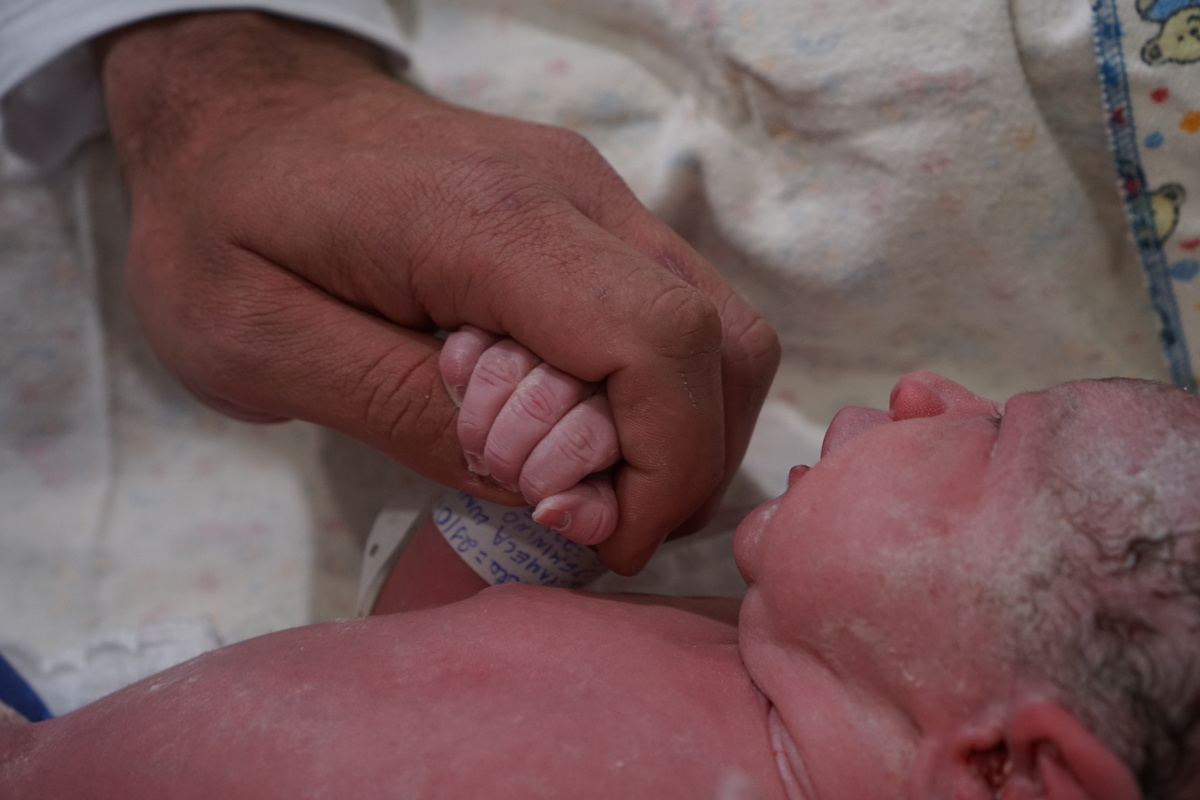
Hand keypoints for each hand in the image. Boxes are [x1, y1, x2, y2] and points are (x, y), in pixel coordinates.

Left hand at [99, 12, 778, 573]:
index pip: (657, 343)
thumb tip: (541, 480)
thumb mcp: (258, 341)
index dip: (663, 468)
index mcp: (489, 221)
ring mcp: (590, 192)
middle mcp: (572, 191)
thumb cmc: (221, 218)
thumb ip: (403, 410)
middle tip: (587, 521)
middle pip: (721, 341)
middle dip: (682, 465)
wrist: (236, 107)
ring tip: (574, 483)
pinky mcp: (586, 211)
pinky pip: (669, 313)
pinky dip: (650, 395)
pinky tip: (567, 427)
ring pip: (715, 329)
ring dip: (675, 433)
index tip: (600, 538)